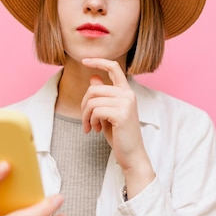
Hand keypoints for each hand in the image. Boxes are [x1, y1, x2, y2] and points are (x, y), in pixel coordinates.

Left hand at [80, 58, 154, 196]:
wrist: (131, 154)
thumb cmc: (119, 135)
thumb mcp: (108, 113)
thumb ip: (102, 96)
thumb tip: (93, 78)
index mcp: (126, 92)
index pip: (114, 67)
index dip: (98, 61)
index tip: (84, 60)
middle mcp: (128, 94)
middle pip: (94, 89)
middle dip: (83, 105)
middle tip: (86, 121)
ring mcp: (126, 103)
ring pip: (92, 100)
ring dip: (86, 116)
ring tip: (90, 127)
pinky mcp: (121, 114)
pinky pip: (95, 111)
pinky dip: (91, 121)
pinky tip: (96, 130)